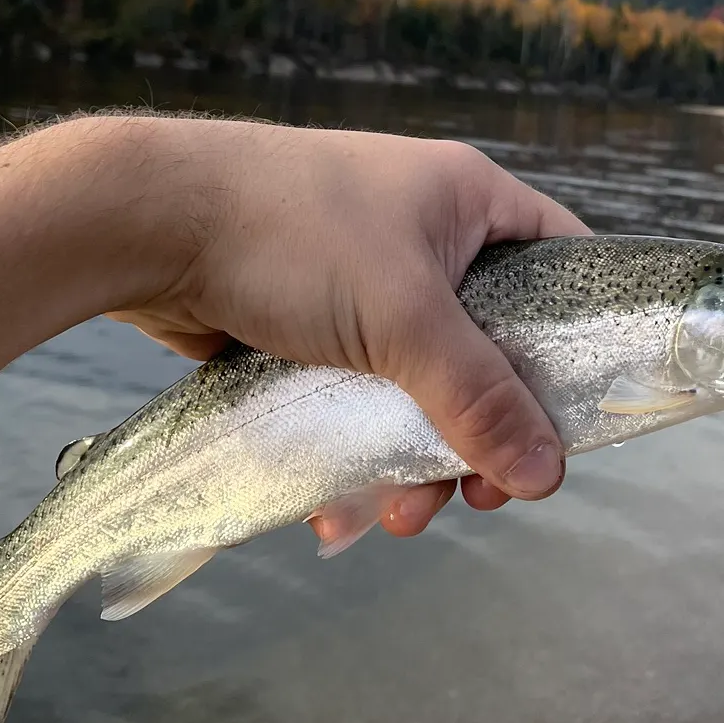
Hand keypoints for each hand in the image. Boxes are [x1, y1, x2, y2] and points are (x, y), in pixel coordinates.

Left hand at [100, 117, 590, 542]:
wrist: (143, 222)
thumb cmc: (290, 237)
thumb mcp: (403, 317)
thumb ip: (478, 397)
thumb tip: (547, 475)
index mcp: (469, 204)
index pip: (563, 269)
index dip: (579, 348)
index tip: (572, 427)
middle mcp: (428, 239)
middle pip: (490, 354)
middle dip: (477, 436)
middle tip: (473, 496)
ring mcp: (367, 284)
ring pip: (420, 390)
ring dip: (410, 462)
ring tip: (387, 518)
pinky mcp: (314, 328)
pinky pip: (361, 400)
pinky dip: (356, 452)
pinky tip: (333, 509)